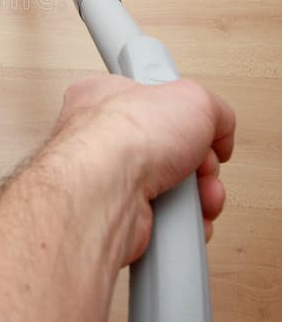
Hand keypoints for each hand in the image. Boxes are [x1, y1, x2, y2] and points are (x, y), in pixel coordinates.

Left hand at [53, 76, 234, 265]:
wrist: (105, 192)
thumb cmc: (123, 137)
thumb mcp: (191, 97)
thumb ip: (212, 109)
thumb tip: (219, 128)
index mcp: (103, 98)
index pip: (151, 102)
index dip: (185, 116)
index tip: (200, 125)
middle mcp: (101, 140)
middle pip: (168, 151)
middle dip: (199, 164)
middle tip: (202, 165)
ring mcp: (109, 182)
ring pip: (170, 189)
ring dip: (197, 196)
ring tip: (200, 195)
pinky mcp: (119, 218)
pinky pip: (164, 223)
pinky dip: (183, 225)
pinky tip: (185, 217)